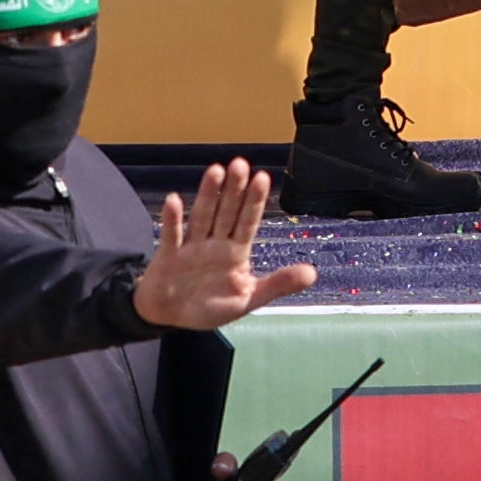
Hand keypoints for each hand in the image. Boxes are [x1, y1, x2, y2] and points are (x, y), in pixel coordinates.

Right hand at [134, 161, 317, 331]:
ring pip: (201, 216)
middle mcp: (214, 244)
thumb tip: (313, 274)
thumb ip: (278, 285)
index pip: (248, 221)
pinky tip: (174, 199)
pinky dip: (172, 219)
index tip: (263, 178)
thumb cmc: (209, 305)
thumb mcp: (249, 298)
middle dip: (234, 189)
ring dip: (208, 195)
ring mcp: (191, 248)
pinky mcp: (168, 257)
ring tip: (216, 170)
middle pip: (226, 212)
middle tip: (241, 164)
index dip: (255, 201)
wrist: (171, 317)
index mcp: (235, 252)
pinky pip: (171, 236)